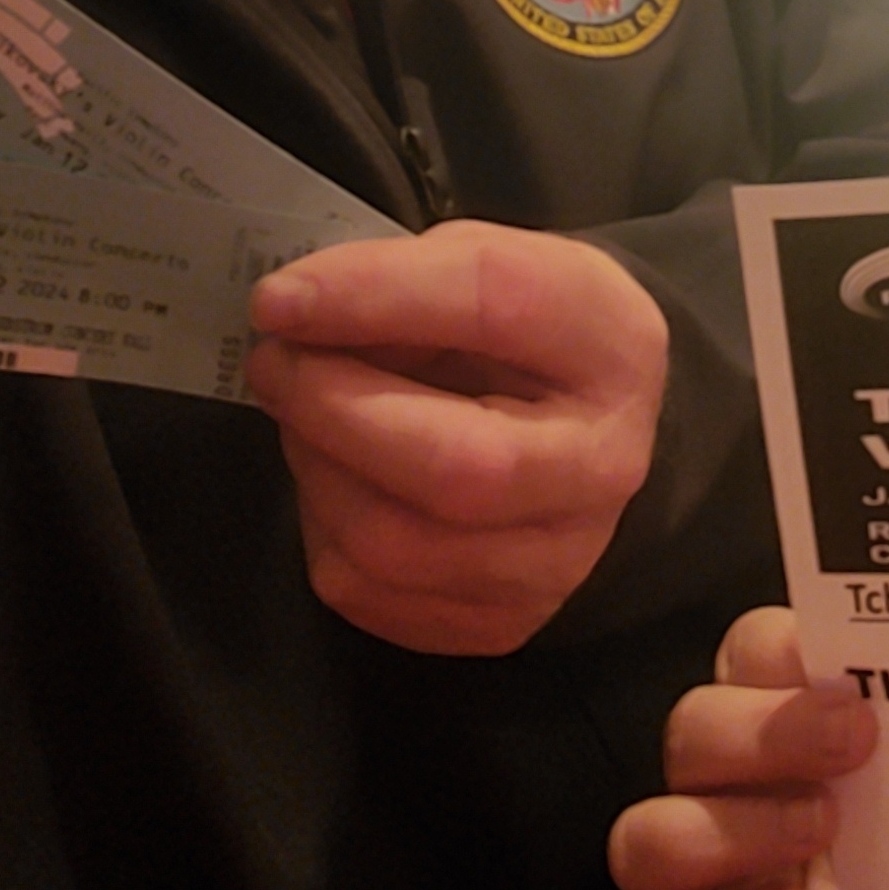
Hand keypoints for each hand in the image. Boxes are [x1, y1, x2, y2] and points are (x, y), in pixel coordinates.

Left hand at [245, 221, 667, 653]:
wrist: (593, 432)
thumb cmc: (528, 337)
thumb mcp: (489, 266)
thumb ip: (402, 278)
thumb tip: (292, 313)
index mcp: (612, 347)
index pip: (496, 308)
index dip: (375, 298)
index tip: (280, 299)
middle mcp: (602, 467)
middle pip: (453, 466)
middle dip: (332, 409)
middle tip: (276, 364)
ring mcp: (556, 562)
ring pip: (392, 544)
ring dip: (316, 468)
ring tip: (307, 416)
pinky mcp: (500, 623)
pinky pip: (367, 591)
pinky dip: (324, 525)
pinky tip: (341, 478)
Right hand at [611, 608, 875, 889]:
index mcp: (798, 750)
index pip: (748, 660)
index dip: (774, 645)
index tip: (843, 663)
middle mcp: (742, 811)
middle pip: (691, 733)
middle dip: (759, 726)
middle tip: (852, 737)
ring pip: (647, 839)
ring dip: (728, 829)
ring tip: (820, 833)